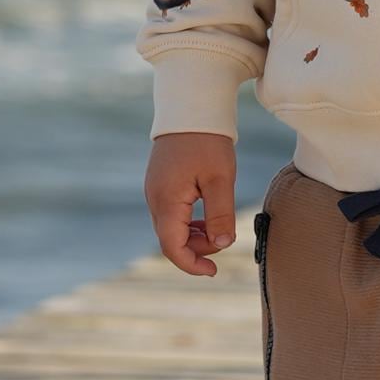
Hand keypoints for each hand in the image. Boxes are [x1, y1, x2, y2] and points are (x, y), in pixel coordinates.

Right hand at [146, 131, 237, 278]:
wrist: (190, 108)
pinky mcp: (160, 185)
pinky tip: (207, 217)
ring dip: (194, 236)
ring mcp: (154, 191)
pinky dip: (188, 223)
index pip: (172, 247)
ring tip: (219, 228)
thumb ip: (220, 214)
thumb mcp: (220, 178)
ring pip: (171, 228)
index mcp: (166, 200)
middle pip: (171, 240)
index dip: (191, 265)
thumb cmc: (206, 140)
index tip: (213, 271)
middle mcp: (154, 199)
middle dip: (197, 248)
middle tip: (225, 239)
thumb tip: (222, 244)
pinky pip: (171, 214)